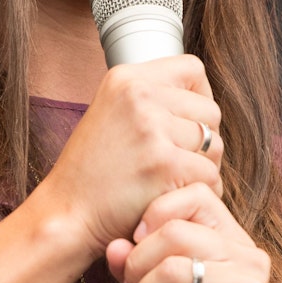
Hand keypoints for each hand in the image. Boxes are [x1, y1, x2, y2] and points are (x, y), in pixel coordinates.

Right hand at [41, 55, 223, 253]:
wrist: (66, 214)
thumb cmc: (92, 172)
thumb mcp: (111, 114)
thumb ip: (151, 100)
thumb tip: (200, 99)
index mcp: (126, 78)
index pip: (192, 69)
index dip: (199, 98)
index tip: (186, 124)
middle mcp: (139, 94)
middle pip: (210, 110)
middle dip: (204, 140)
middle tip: (179, 162)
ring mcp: (152, 128)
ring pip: (215, 144)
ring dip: (204, 168)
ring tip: (174, 181)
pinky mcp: (164, 163)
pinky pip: (210, 175)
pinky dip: (199, 192)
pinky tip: (174, 198)